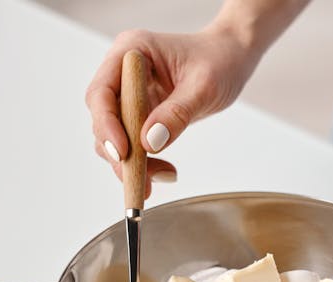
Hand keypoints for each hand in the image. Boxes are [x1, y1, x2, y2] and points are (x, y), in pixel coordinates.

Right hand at [85, 26, 259, 194]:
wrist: (231, 58)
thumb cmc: (220, 61)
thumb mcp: (204, 86)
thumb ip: (177, 113)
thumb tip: (149, 142)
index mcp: (131, 51)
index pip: (101, 92)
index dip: (106, 124)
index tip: (124, 152)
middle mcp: (122, 72)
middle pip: (103, 119)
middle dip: (119, 153)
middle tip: (141, 181)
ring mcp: (128, 94)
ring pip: (113, 136)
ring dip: (132, 163)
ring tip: (166, 175)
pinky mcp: (138, 113)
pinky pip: (131, 143)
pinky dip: (144, 163)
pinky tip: (167, 172)